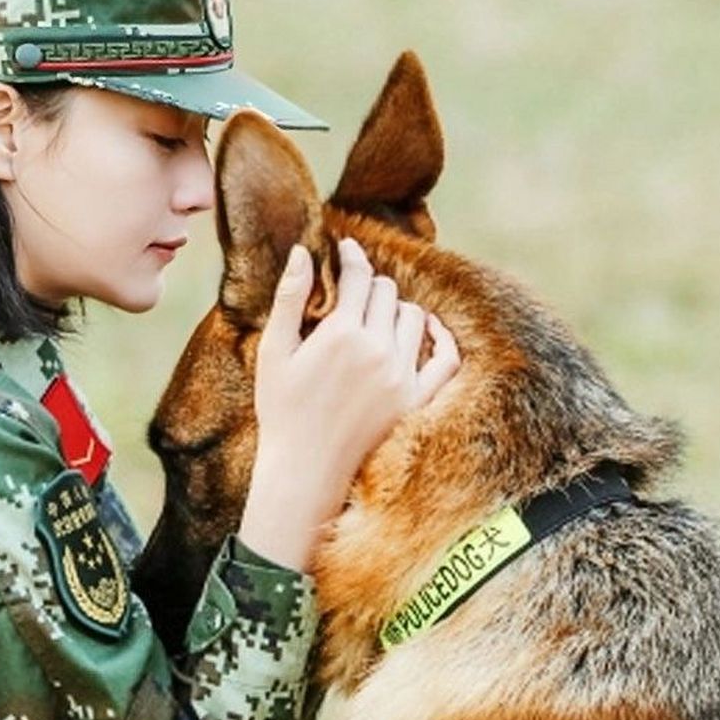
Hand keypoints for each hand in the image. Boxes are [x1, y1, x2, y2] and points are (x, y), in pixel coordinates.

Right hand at [236, 237, 460, 569]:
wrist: (305, 470)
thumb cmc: (281, 410)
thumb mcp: (274, 351)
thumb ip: (288, 298)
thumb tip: (301, 251)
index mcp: (341, 333)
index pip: (358, 276)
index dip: (351, 256)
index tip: (345, 249)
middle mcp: (377, 349)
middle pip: (386, 292)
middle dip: (369, 284)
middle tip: (354, 290)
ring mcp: (402, 375)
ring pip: (413, 317)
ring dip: (395, 308)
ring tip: (377, 315)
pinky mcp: (417, 399)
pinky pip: (445, 357)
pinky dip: (439, 336)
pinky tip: (428, 328)